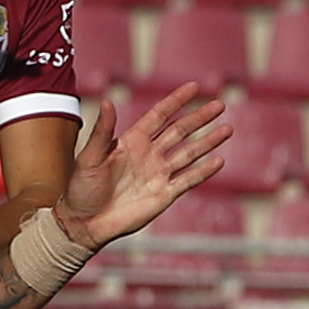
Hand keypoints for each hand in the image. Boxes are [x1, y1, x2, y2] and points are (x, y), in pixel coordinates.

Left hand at [54, 86, 232, 247]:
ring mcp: (159, 173)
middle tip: (220, 104)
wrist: (85, 222)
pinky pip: (188, 180)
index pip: (160, 115)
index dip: (176, 101)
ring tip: (228, 129)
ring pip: (190, 153)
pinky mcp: (164, 194)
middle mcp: (149, 154)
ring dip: (209, 141)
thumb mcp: (89, 156)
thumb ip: (103, 131)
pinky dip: (204, 171)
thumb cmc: (81, 188)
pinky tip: (219, 161)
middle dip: (200, 118)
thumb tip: (107, 101)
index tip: (194, 87)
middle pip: (181, 131)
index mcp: (132, 140)